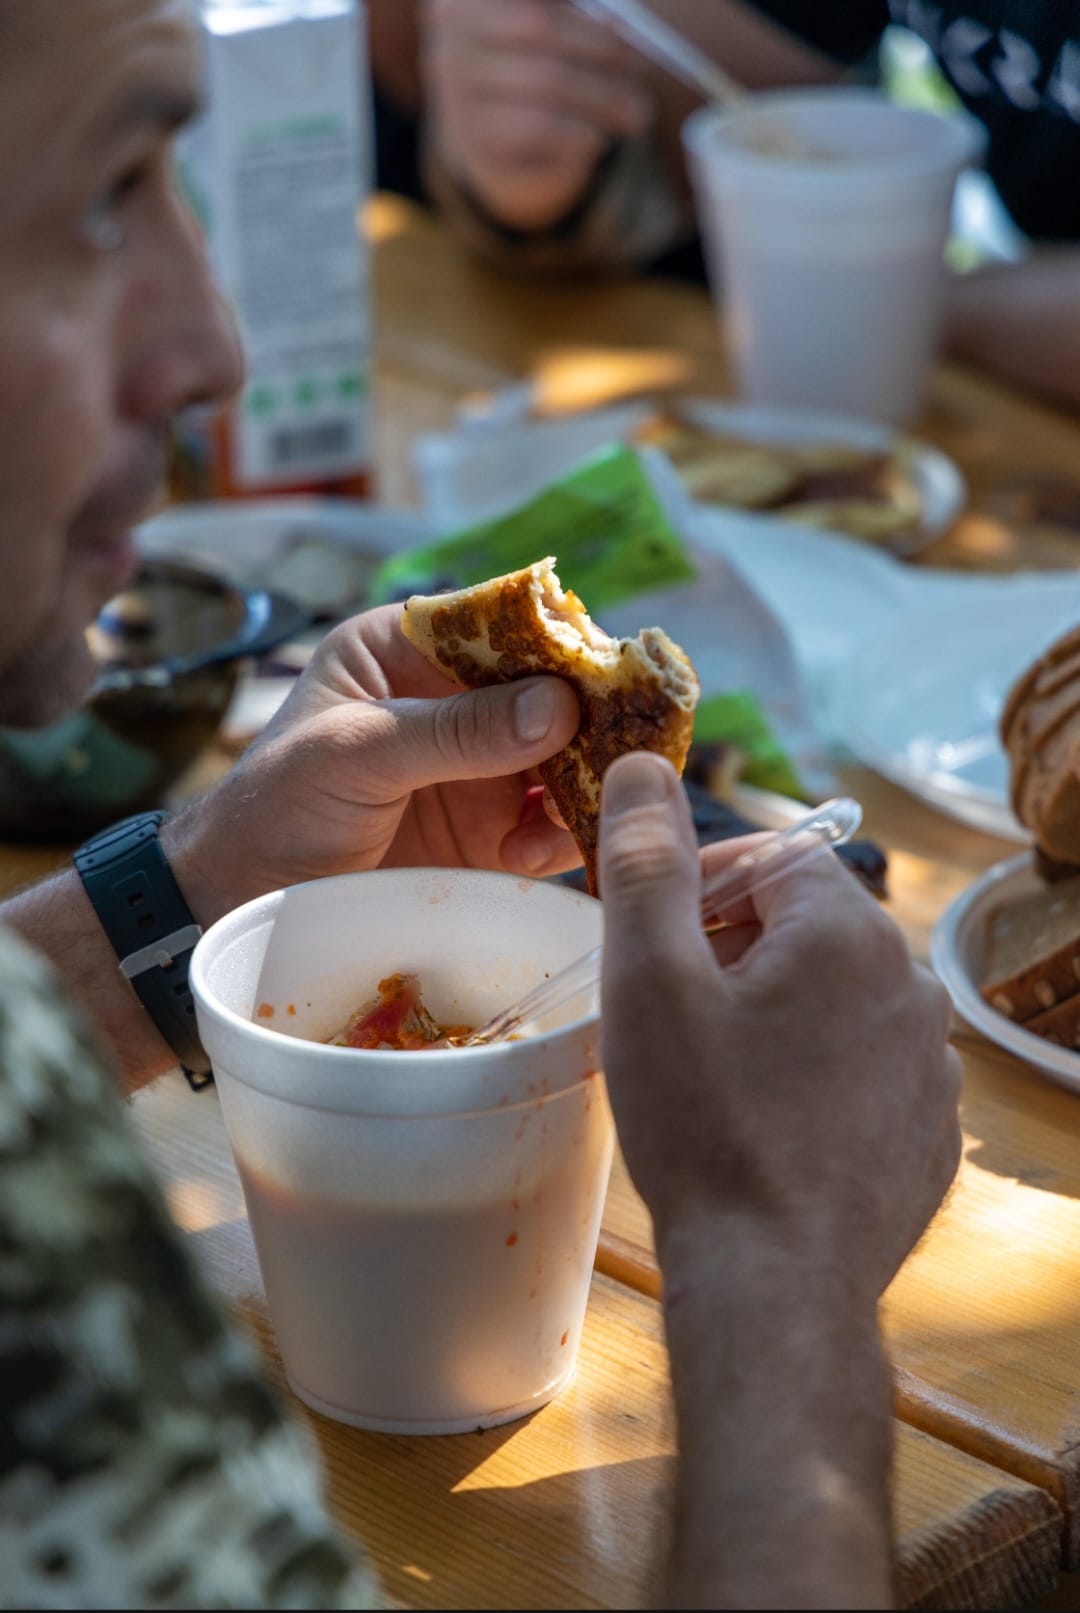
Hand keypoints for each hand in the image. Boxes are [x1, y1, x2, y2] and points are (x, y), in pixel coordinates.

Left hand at [168, 604, 580, 925]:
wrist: (236, 902)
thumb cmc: (273, 806)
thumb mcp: (356, 752)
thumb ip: (454, 731)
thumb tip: (558, 706)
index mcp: (408, 650)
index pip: (502, 628)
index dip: (560, 646)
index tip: (609, 673)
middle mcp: (453, 702)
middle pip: (549, 696)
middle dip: (591, 719)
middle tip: (629, 746)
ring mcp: (477, 770)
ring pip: (563, 761)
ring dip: (588, 781)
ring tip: (597, 804)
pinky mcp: (487, 835)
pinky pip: (549, 827)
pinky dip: (564, 836)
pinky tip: (545, 851)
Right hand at [422, 0, 653, 232]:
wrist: (490, 142)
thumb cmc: (530, 69)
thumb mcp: (550, 31)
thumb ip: (580, 18)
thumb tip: (625, 29)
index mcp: (470, 0)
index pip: (532, 4)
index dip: (582, 18)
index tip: (628, 28)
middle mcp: (452, 41)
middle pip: (539, 29)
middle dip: (602, 51)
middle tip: (644, 72)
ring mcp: (457, 97)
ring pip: (544, 87)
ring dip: (602, 102)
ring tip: (636, 114)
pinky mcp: (474, 147)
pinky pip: (538, 135)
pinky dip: (579, 137)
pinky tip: (598, 140)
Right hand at [598, 753, 961, 1307]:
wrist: (776, 1283)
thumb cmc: (705, 1127)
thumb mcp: (650, 981)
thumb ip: (648, 861)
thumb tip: (641, 766)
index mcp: (849, 933)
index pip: (774, 859)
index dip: (701, 884)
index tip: (653, 935)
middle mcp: (912, 987)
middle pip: (808, 926)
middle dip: (734, 948)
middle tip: (670, 1009)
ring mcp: (931, 1065)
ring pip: (837, 1000)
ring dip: (774, 1011)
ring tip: (711, 1072)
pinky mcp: (930, 1131)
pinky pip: (864, 1067)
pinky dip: (813, 1072)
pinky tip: (762, 1122)